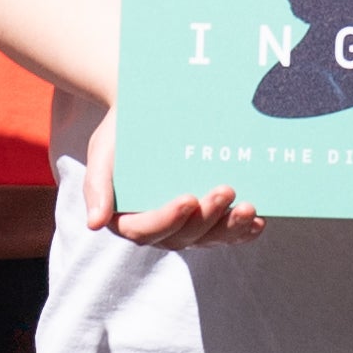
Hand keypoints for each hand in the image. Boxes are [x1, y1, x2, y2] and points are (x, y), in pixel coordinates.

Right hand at [83, 110, 258, 251]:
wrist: (145, 113)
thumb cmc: (121, 132)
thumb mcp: (103, 151)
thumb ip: (96, 186)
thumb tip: (94, 223)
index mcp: (127, 219)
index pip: (145, 230)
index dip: (168, 219)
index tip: (188, 199)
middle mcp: (158, 229)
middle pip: (182, 236)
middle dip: (207, 218)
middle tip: (226, 190)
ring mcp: (184, 227)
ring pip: (208, 238)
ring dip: (230, 228)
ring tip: (249, 208)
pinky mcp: (207, 220)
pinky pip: (225, 234)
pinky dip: (242, 232)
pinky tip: (258, 222)